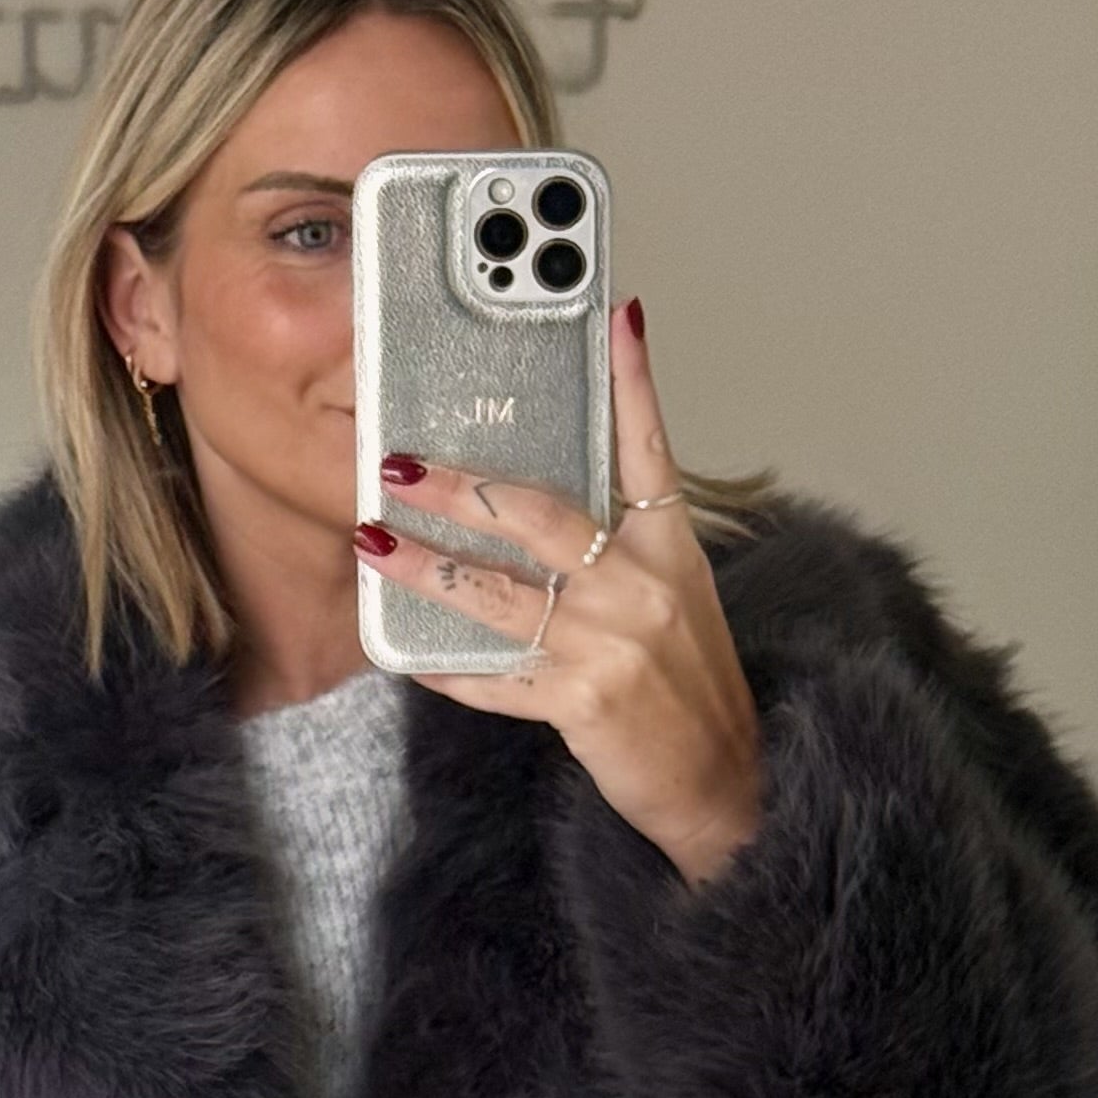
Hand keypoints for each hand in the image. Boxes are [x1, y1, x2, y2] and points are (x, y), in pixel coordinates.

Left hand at [353, 295, 763, 881]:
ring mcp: (612, 645)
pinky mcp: (582, 703)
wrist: (725, 781)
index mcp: (672, 549)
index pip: (650, 447)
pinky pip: (494, 677)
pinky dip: (446, 666)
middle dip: (460, 488)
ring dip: (424, 568)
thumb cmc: (689, 684)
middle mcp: (642, 587)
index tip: (612, 316)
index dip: (633, 379)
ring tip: (373, 542)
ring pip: (498, 594)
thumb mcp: (678, 595)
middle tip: (399, 465)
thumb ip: (625, 542)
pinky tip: (406, 650)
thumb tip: (552, 499)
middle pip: (539, 515)